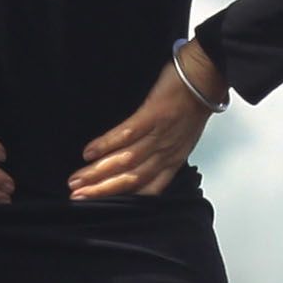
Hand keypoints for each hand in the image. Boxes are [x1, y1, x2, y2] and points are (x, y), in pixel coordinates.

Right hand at [69, 44, 219, 199]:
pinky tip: (88, 152)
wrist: (205, 77)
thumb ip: (162, 153)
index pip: (147, 189)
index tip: (98, 205)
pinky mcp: (153, 116)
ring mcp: (159, 135)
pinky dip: (106, 145)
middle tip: (77, 197)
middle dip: (101, 191)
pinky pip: (126, 135)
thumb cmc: (193, 105)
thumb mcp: (182, 139)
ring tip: (77, 180)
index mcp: (173, 161)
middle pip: (131, 180)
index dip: (122, 199)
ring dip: (98, 173)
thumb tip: (135, 163)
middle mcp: (165, 153)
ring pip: (126, 162)